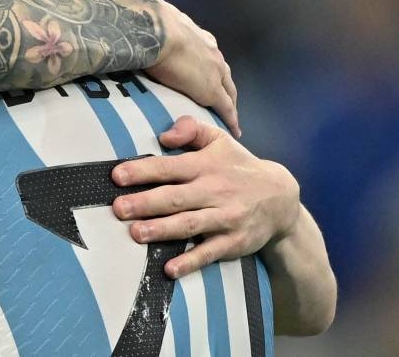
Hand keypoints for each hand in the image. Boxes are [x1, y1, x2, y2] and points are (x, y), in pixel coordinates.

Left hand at [111, 116, 298, 277]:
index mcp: (206, 166)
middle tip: (119, 208)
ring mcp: (224, 219)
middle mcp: (214, 192)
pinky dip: (190, 261)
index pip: (170, 167)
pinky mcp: (233, 243)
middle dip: (145, 203)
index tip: (117, 176)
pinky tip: (169, 269)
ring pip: (189, 225)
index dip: (143, 171)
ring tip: (136, 234)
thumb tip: (164, 135)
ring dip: (162, 230)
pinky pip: (209, 253)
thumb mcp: (219, 139)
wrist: (281, 197)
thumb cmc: (238, 165)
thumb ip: (192, 129)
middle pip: (175, 198)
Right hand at [145, 2, 239, 136]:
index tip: (209, 77)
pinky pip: (226, 108)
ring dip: (230, 103)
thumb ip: (157, 34)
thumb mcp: (159, 26)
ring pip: (229, 92)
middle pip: (224, 75)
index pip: (210, 58)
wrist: (157, 32)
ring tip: (229, 117)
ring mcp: (215, 71)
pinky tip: (233, 130)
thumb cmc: (151, 26)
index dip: (211, 69)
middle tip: (226, 102)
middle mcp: (212, 53)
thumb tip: (142, 34)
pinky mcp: (212, 90)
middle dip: (226, 88)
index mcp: (199, 38)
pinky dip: (230, 119)